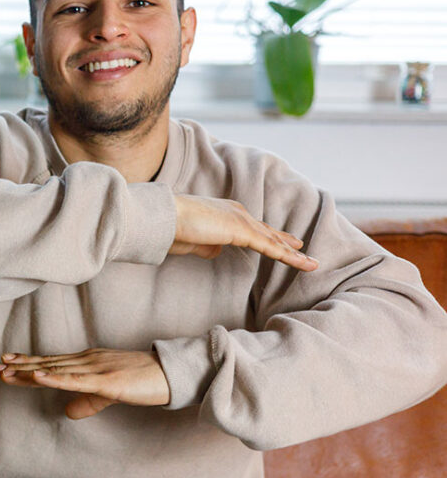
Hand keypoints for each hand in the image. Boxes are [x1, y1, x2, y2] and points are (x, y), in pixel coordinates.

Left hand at [0, 349, 169, 419]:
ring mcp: (93, 368)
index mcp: (86, 362)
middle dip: (18, 367)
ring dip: (29, 371)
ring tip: (5, 371)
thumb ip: (87, 402)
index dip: (26, 364)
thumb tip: (68, 413)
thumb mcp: (108, 393)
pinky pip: (74, 380)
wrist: (169, 373)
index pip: (50, 363)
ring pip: (54, 370)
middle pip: (46, 364)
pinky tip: (37, 376)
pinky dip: (54, 378)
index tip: (3, 363)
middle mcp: (85, 361)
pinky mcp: (104, 380)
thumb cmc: (141, 380)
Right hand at [171, 195, 317, 271]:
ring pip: (273, 241)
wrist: (166, 219)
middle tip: (301, 246)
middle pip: (266, 231)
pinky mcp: (243, 231)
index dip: (267, 234)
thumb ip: (207, 245)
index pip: (251, 227)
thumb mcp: (193, 240)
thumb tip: (216, 250)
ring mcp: (241, 221)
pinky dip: (290, 257)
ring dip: (293, 253)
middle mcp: (236, 213)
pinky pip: (271, 247)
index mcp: (224, 213)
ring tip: (311, 264)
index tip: (279, 240)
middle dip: (285, 240)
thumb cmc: (172, 229)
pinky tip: (303, 263)